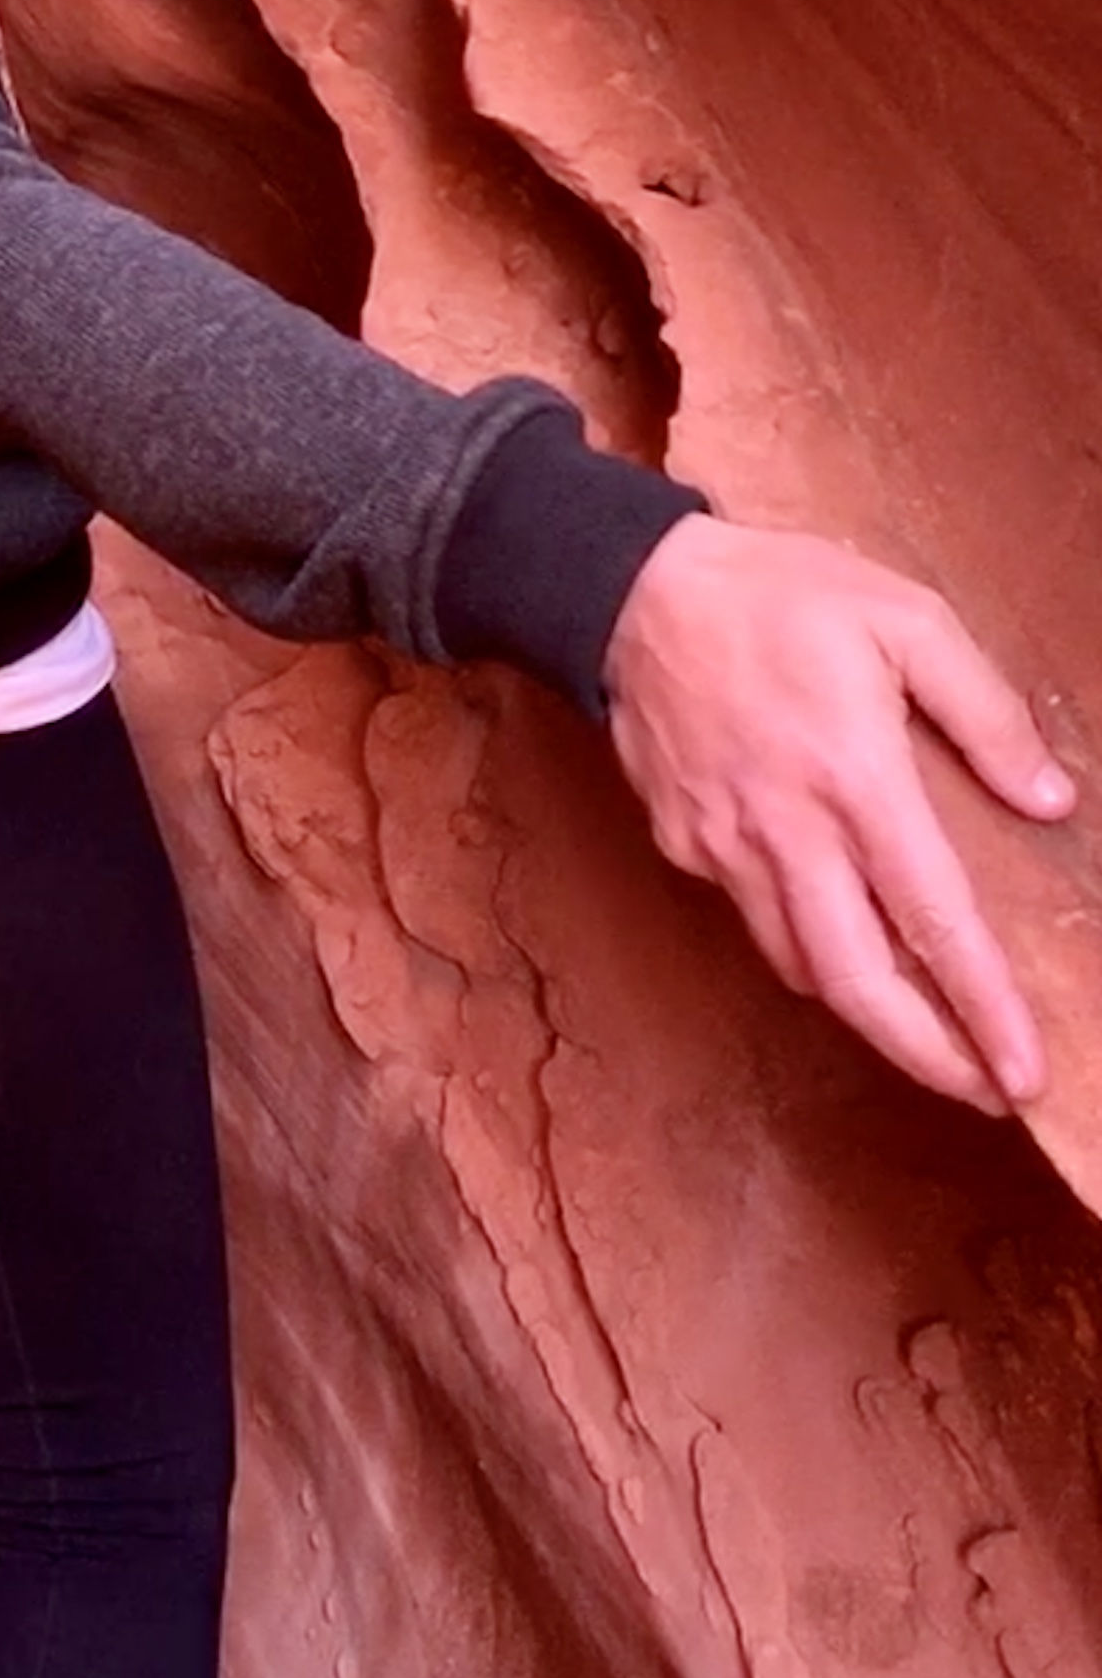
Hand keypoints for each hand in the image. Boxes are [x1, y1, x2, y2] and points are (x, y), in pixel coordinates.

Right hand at [601, 515, 1075, 1111]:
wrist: (630, 586)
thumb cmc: (775, 591)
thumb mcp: (906, 616)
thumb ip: (984, 710)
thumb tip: (1046, 796)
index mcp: (854, 779)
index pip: (933, 921)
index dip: (984, 1009)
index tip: (1025, 1074)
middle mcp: (785, 832)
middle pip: (858, 984)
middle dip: (927, 1056)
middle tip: (984, 1091)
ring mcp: (724, 845)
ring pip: (800, 966)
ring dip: (868, 1013)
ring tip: (925, 1030)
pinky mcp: (683, 843)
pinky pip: (753, 916)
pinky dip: (803, 945)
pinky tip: (837, 928)